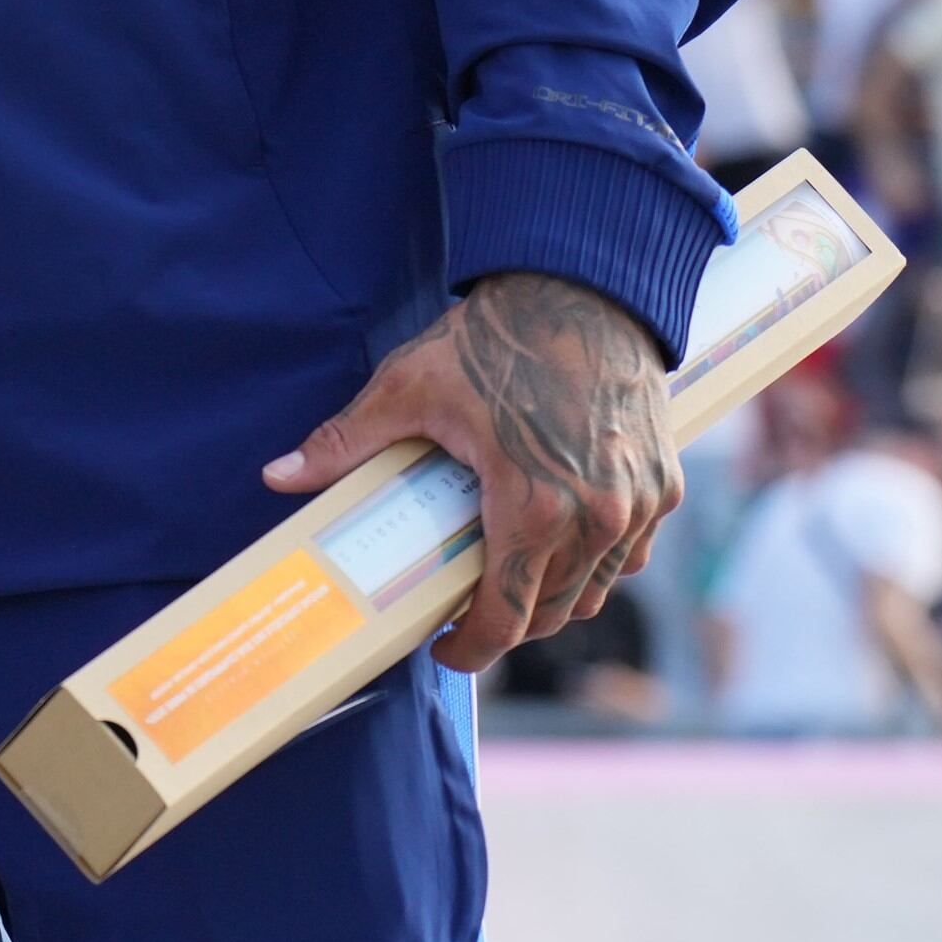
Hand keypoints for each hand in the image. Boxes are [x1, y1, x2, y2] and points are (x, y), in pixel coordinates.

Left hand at [264, 271, 676, 674]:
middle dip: (508, 625)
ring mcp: (638, 506)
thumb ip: (344, 443)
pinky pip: (629, 552)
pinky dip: (595, 563)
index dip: (472, 646)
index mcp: (533, 507)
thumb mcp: (406, 390)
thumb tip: (277, 478)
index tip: (444, 649)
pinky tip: (557, 544)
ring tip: (508, 582)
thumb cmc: (492, 342)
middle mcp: (598, 519)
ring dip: (555, 598)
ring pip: (596, 588)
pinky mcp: (664, 487)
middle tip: (465, 615)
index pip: (507, 615)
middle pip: (554, 612)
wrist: (580, 291)